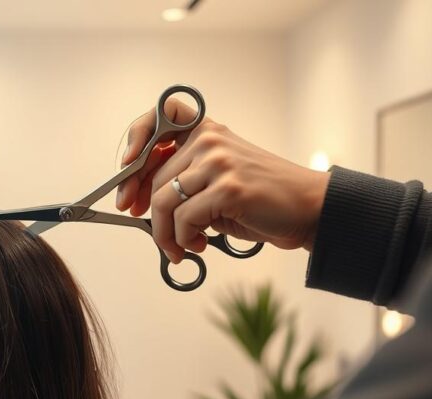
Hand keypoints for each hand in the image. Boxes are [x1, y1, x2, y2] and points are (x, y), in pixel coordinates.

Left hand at [116, 98, 330, 262]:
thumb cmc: (259, 199)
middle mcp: (209, 140)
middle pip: (153, 177)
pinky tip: (198, 246)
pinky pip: (184, 219)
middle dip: (145, 212)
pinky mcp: (227, 188)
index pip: (156, 118)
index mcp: (206, 130)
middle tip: (156, 237)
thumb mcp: (215, 180)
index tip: (125, 173)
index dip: (134, 143)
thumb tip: (136, 201)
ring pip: (163, 201)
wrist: (306, 210)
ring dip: (165, 234)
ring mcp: (218, 162)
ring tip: (180, 247)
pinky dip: (183, 240)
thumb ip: (182, 180)